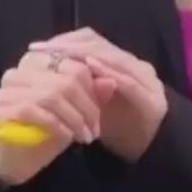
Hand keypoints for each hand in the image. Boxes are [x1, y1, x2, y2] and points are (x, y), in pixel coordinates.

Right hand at [0, 48, 113, 186]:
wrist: (22, 159)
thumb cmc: (51, 129)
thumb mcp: (78, 109)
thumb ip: (94, 93)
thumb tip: (111, 81)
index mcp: (38, 61)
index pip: (74, 65)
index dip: (93, 89)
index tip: (101, 112)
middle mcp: (19, 70)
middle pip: (66, 80)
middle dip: (87, 107)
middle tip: (95, 130)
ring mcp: (6, 89)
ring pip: (52, 95)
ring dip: (75, 119)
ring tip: (85, 136)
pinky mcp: (0, 109)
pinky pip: (34, 111)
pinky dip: (56, 125)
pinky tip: (67, 137)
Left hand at [31, 30, 167, 162]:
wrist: (151, 150)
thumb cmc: (117, 127)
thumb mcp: (93, 102)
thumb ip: (80, 85)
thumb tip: (48, 68)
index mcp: (123, 64)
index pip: (93, 42)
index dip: (66, 41)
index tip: (39, 46)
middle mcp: (138, 67)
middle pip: (102, 46)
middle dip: (71, 46)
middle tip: (44, 50)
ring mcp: (148, 82)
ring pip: (114, 59)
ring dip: (86, 55)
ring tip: (61, 56)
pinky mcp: (152, 101)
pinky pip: (128, 81)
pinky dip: (108, 73)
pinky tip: (88, 69)